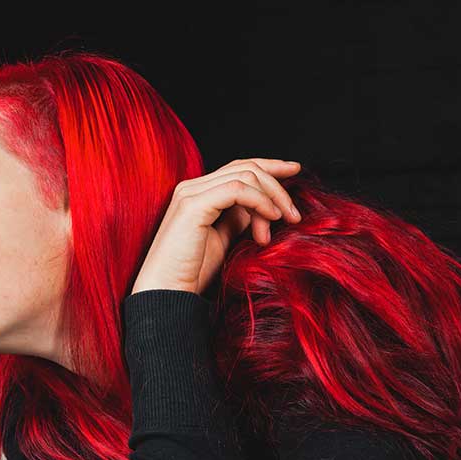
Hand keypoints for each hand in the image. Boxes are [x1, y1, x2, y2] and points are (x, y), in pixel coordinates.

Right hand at [130, 158, 302, 295]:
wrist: (166, 292)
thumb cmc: (191, 272)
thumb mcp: (223, 239)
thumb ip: (238, 219)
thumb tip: (263, 207)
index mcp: (196, 193)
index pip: (237, 168)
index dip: (269, 166)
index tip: (295, 172)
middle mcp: (191, 187)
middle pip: (245, 167)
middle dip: (277, 185)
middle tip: (294, 213)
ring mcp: (190, 194)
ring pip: (245, 175)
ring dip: (272, 197)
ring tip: (283, 222)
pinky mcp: (193, 205)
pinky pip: (237, 189)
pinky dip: (260, 201)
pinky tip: (270, 218)